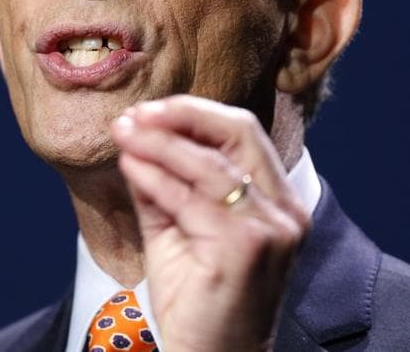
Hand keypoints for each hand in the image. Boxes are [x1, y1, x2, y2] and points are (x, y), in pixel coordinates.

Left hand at [111, 95, 309, 351]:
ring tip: (123, 133)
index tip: (148, 110)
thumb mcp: (176, 227)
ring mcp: (271, 230)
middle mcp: (285, 211)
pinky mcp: (245, 249)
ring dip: (160, 142)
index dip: (195, 112)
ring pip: (210, 164)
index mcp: (278, 201)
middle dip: (183, 115)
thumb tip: (134, 135)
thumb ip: (162, 183)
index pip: (243, 132)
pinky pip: (192, 200)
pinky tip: (130, 164)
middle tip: (137, 114)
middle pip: (240, 132)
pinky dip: (156, 177)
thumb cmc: (197, 300)